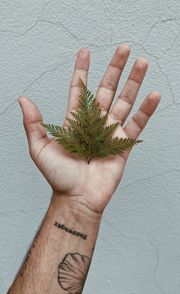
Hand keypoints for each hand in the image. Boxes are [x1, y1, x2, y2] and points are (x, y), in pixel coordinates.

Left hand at [19, 45, 159, 214]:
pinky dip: (146, 110)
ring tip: (141, 62)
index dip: (82, 71)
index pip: (80, 89)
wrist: (77, 197)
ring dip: (134, 82)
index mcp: (77, 121)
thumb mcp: (40, 148)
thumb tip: (23, 100)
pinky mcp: (124, 145)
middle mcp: (95, 123)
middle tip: (123, 49)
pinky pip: (137, 124)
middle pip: (107, 89)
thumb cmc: (58, 176)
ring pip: (125, 101)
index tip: (85, 53)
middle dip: (115, 68)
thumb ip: (34, 124)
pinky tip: (153, 95)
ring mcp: (111, 132)